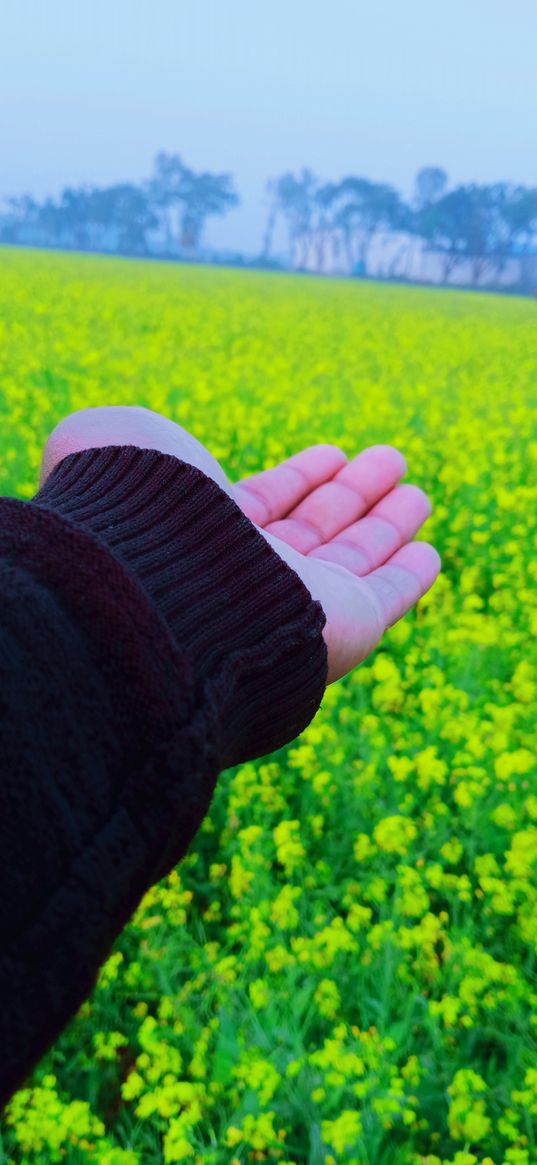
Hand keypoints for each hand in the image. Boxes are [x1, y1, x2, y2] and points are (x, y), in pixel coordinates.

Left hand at [40, 406, 440, 685]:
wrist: (153, 589)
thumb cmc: (128, 510)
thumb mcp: (105, 443)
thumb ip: (127, 434)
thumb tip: (142, 441)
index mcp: (196, 536)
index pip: (259, 507)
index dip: (298, 480)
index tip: (331, 453)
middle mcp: (246, 574)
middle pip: (314, 531)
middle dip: (350, 494)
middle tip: (388, 460)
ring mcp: (295, 604)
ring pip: (354, 561)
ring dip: (387, 524)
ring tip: (415, 489)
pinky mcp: (343, 626)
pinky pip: (386, 601)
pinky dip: (409, 578)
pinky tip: (427, 551)